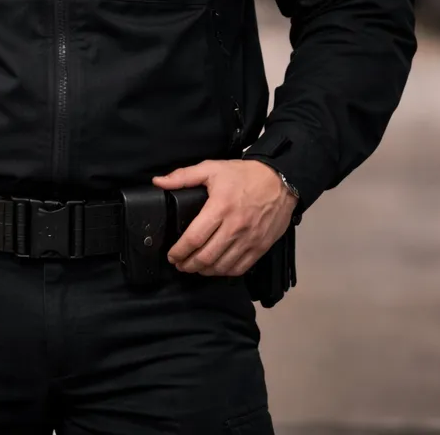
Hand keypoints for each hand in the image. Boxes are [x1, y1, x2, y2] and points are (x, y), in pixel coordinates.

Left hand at [153, 159, 297, 276]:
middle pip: (206, 256)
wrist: (281, 180)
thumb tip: (158, 182)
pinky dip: (224, 272)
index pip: (194, 238)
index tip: (171, 255)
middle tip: (180, 264)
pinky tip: (216, 268)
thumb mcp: (212, 168)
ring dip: (204, 271)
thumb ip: (183, 176)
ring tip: (195, 267)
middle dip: (188, 265)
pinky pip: (240, 268)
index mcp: (220, 208)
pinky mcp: (260, 247)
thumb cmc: (245, 175)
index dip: (179, 251)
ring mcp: (249, 239)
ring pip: (221, 266)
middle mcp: (234, 227)